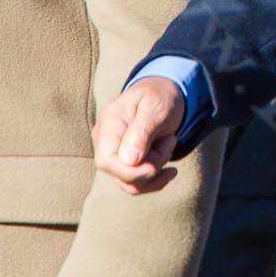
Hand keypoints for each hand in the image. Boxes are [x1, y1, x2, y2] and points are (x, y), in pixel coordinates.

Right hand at [91, 78, 184, 193]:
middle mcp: (105, 141)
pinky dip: (155, 177)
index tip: (158, 163)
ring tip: (169, 142)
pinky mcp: (124, 162)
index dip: (132, 171)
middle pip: (121, 175)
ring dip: (156, 169)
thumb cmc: (161, 96)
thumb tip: (128, 161)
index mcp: (109, 124)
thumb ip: (142, 132)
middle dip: (152, 166)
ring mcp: (113, 154)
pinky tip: (170, 169)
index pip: (107, 162)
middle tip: (170, 140)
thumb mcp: (156, 107)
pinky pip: (136, 182)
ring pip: (130, 184)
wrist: (165, 93)